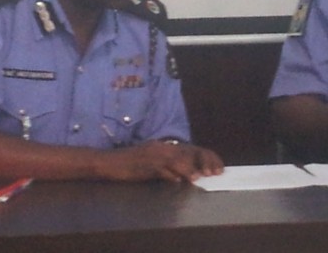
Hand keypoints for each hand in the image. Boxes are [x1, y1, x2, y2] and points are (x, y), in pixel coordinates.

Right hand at [96, 140, 223, 182]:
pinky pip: (162, 170)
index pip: (192, 148)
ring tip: (198, 178)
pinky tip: (178, 181)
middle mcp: (163, 147)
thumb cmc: (131, 162)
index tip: (218, 168)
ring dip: (189, 169)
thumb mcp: (153, 160)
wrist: (109, 162)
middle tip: (214, 173)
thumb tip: (185, 175)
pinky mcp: (145, 166)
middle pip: (189, 151)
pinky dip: (171, 175)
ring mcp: (154, 155)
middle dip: (204, 161)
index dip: (207, 157)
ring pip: (177, 159)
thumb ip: (169, 165)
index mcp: (165, 145)